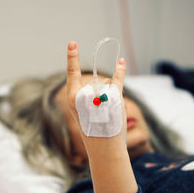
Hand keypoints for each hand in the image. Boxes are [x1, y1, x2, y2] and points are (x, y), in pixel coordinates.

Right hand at [66, 41, 137, 192]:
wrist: (104, 149)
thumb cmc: (93, 131)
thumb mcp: (84, 112)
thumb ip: (90, 94)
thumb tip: (109, 79)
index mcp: (72, 98)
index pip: (72, 73)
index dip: (72, 58)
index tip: (73, 43)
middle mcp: (83, 94)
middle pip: (94, 82)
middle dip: (100, 92)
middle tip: (100, 112)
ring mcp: (99, 94)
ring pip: (106, 84)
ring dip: (110, 95)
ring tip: (108, 113)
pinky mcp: (114, 97)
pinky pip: (117, 79)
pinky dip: (120, 70)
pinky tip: (121, 60)